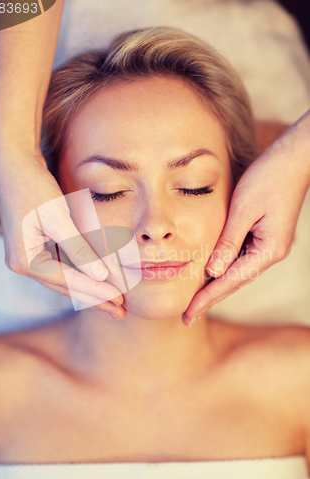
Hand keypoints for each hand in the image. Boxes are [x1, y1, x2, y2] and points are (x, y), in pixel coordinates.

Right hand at [0, 126, 124, 319]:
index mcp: (25, 261)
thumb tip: (100, 276)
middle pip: (66, 286)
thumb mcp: (58, 218)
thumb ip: (79, 249)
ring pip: (64, 279)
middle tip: (120, 313)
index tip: (119, 302)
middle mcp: (23, 263)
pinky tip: (96, 280)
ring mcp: (28, 255)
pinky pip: (62, 266)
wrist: (13, 162)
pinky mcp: (35, 246)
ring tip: (113, 302)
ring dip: (89, 289)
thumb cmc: (33, 186)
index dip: (96, 292)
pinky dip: (80, 273)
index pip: (68, 282)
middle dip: (94, 298)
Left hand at [182, 119, 309, 325]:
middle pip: (234, 282)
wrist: (293, 159)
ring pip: (237, 271)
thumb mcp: (243, 210)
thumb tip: (212, 272)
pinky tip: (210, 274)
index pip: (230, 281)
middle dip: (209, 298)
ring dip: (216, 286)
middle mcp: (270, 253)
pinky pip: (241, 258)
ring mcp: (269, 246)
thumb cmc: (268, 179)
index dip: (206, 298)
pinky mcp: (264, 236)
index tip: (188, 315)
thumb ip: (227, 242)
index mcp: (267, 250)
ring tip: (194, 302)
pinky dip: (224, 268)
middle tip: (186, 317)